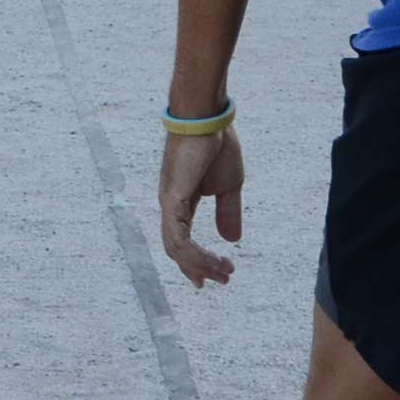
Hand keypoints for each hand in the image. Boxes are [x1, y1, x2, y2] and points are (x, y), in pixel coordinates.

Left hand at [158, 125, 243, 286]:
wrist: (208, 119)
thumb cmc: (216, 145)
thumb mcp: (228, 186)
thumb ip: (227, 212)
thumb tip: (231, 240)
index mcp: (181, 202)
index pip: (183, 239)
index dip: (196, 261)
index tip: (213, 278)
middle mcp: (170, 205)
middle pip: (177, 249)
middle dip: (199, 268)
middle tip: (222, 280)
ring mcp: (168, 203)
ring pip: (177, 248)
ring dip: (201, 265)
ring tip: (224, 272)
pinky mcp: (172, 200)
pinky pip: (178, 237)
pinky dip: (194, 254)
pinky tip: (211, 261)